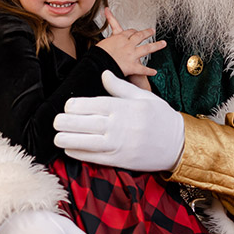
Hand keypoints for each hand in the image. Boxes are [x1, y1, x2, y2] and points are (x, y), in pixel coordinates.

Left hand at [53, 71, 184, 170]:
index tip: (67, 106)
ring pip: (86, 141)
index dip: (76, 106)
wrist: (177, 143)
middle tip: (56, 121)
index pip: (93, 105)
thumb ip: (120, 87)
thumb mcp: (143, 96)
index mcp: (124, 107)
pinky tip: (70, 149)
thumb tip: (104, 74)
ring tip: (57, 136)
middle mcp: (119, 126)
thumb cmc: (160, 116)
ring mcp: (119, 144)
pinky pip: (94, 157)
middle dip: (67, 122)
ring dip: (68, 139)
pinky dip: (79, 153)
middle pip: (85, 123)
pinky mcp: (119, 159)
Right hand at [96, 8, 165, 79]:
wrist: (98, 64)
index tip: (135, 30)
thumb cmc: (97, 55)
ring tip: (163, 44)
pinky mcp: (133, 66)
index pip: (129, 32)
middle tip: (152, 31)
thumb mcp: (101, 45)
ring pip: (147, 48)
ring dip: (156, 46)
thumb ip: (108, 43)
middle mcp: (128, 45)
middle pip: (140, 36)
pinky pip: (143, 69)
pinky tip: (154, 71)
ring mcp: (132, 55)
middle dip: (147, 33)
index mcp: (119, 38)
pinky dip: (149, 71)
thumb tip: (109, 43)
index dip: (133, 31)